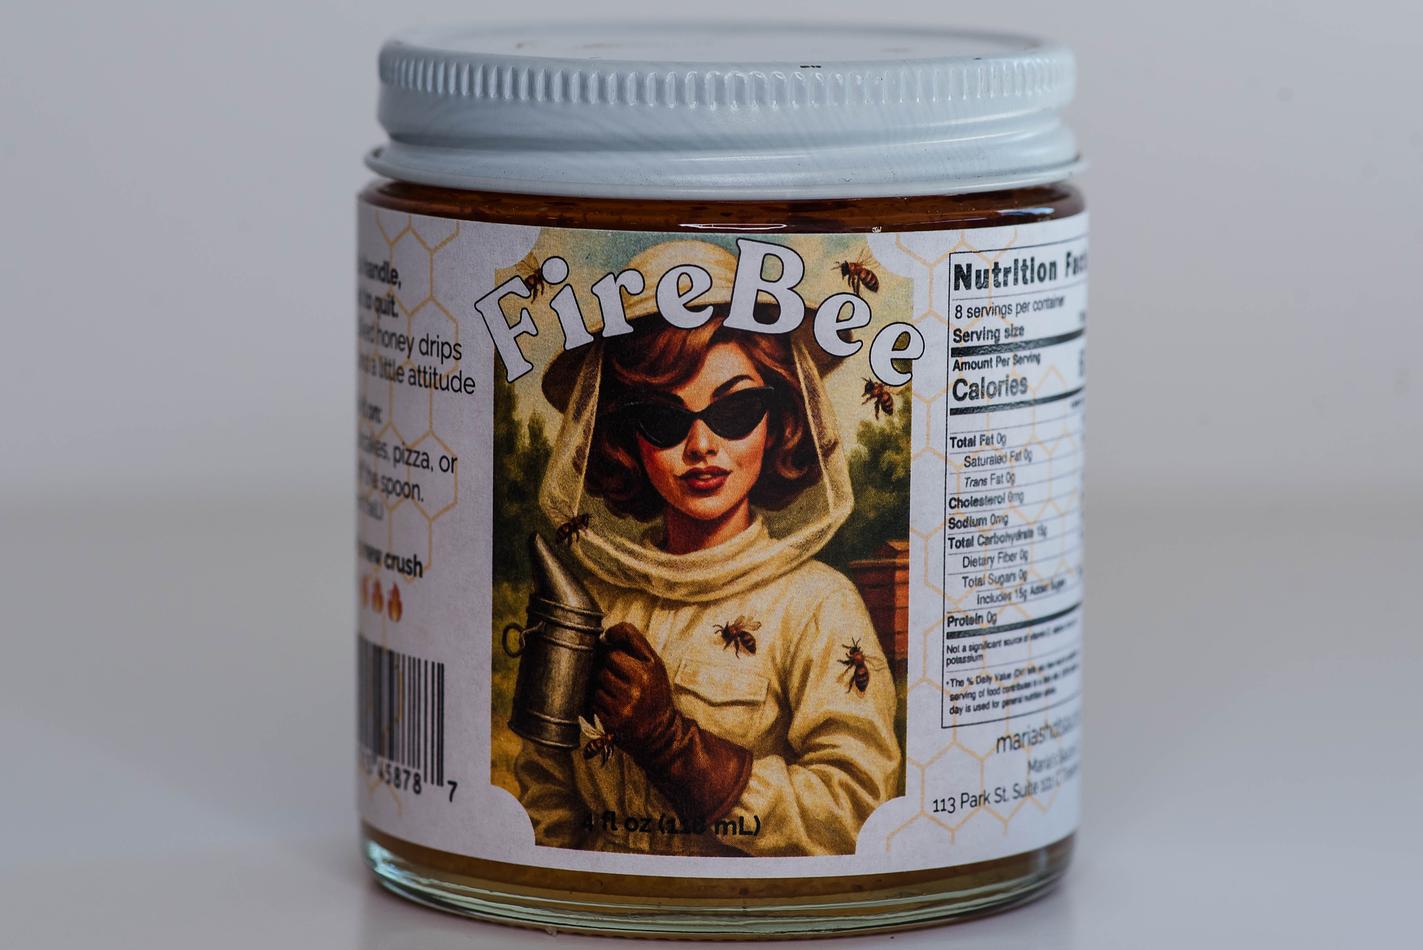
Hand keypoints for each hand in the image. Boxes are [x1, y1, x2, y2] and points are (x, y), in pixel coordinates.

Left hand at [589, 622, 753, 822]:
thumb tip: (605, 634)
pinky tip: (612, 707)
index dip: (612, 636)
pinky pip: (593, 701)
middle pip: (606, 661)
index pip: (623, 640)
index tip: (607, 639)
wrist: (661, 734)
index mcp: (651, 668)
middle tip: (615, 675)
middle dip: (607, 666)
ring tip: (616, 694)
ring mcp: (625, 703)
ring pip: (597, 681)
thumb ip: (636, 648)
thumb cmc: (655, 695)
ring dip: (601, 686)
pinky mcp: (613, 720)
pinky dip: (598, 702)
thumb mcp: (655, 668)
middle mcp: (640, 684)